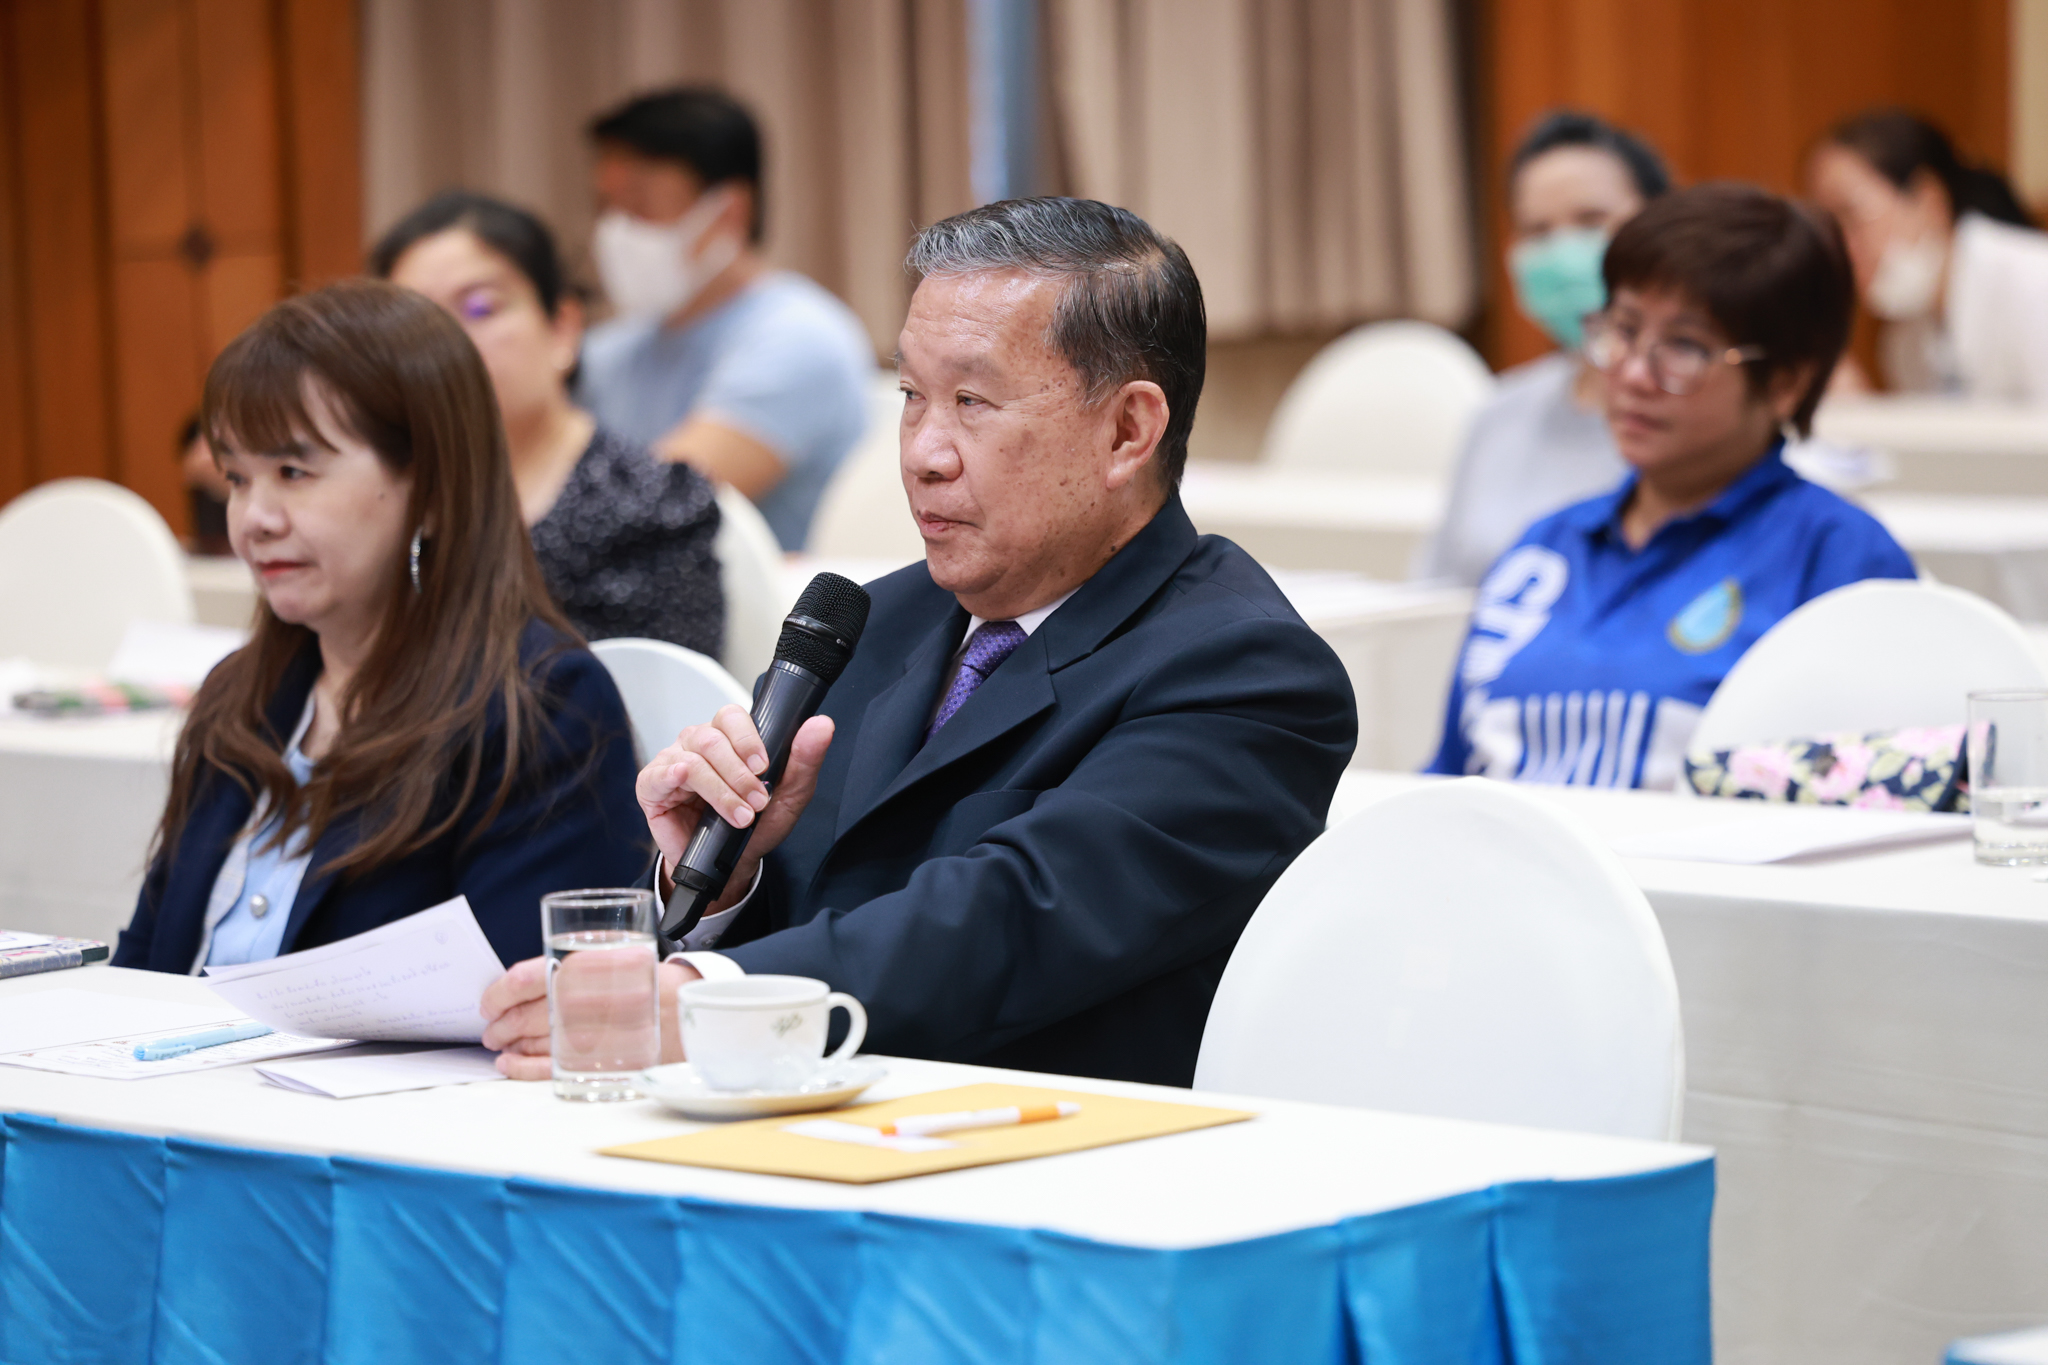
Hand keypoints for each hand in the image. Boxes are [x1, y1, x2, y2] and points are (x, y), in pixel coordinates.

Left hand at [481, 956, 701, 1078]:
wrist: (692, 1010)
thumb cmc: (650, 980)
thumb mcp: (616, 951)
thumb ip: (572, 960)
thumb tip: (521, 983)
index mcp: (585, 967)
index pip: (523, 980)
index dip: (496, 994)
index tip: (488, 1002)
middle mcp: (583, 1001)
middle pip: (522, 1015)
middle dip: (499, 1024)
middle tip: (492, 1027)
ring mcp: (588, 1035)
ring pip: (530, 1042)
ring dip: (508, 1044)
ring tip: (501, 1044)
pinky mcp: (595, 1062)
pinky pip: (547, 1069)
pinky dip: (520, 1068)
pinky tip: (509, 1065)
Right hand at [636, 705, 834, 909]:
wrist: (729, 865)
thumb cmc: (754, 825)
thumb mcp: (788, 795)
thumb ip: (804, 759)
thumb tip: (822, 725)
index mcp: (728, 738)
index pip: (732, 717)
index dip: (748, 738)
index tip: (764, 766)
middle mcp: (698, 742)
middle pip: (713, 738)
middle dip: (739, 773)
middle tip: (757, 800)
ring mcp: (672, 760)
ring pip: (694, 758)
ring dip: (721, 789)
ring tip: (740, 816)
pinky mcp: (652, 784)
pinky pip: (662, 772)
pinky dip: (677, 777)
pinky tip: (688, 788)